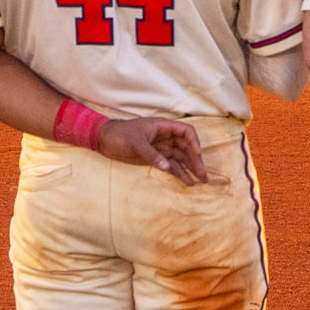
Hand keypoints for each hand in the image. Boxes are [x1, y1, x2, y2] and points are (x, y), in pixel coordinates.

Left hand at [97, 114, 217, 187]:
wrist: (105, 140)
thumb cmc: (120, 135)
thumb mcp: (135, 143)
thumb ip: (151, 154)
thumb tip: (167, 167)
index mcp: (163, 127)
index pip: (186, 131)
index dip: (194, 142)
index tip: (197, 154)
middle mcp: (166, 137)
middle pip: (187, 147)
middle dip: (196, 160)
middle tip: (203, 175)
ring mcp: (162, 148)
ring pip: (181, 158)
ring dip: (191, 168)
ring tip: (201, 181)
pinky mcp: (157, 159)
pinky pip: (172, 166)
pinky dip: (180, 173)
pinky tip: (188, 182)